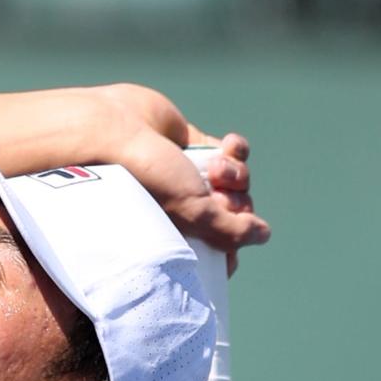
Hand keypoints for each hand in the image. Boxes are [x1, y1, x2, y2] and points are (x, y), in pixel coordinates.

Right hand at [100, 82, 269, 272]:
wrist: (117, 131)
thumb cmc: (146, 179)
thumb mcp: (194, 213)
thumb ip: (231, 230)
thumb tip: (263, 235)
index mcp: (177, 235)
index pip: (219, 250)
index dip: (234, 245)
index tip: (233, 245)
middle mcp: (184, 209)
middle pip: (236, 214)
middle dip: (236, 203)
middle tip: (218, 197)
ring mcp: (192, 178)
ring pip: (238, 182)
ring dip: (235, 174)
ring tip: (215, 167)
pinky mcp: (197, 147)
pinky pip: (234, 153)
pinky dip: (237, 150)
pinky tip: (228, 146)